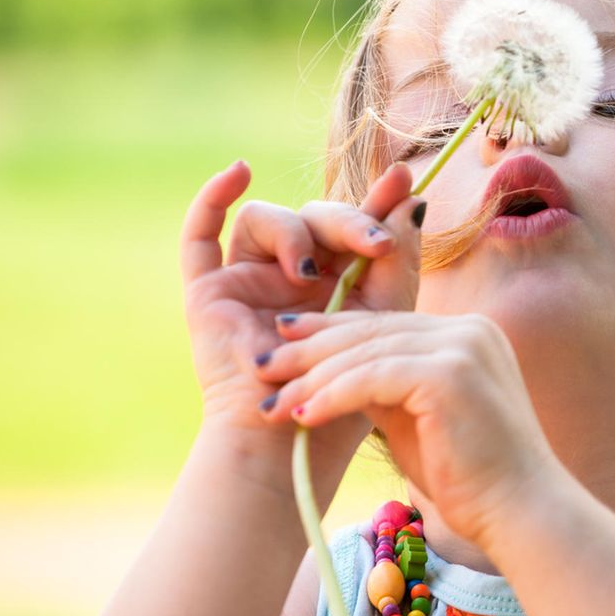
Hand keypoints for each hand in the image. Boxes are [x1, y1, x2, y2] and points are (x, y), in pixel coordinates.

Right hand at [177, 159, 425, 480]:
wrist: (293, 443)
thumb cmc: (347, 394)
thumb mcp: (385, 318)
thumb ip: (397, 261)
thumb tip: (414, 199)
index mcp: (338, 280)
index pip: (356, 226)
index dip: (378, 200)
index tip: (406, 178)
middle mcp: (293, 275)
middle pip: (317, 217)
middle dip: (348, 222)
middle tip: (375, 244)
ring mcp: (249, 280)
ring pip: (270, 218)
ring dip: (295, 233)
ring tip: (307, 273)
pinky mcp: (209, 292)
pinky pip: (200, 235)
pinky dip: (214, 197)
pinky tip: (240, 173)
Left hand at [254, 309, 562, 549]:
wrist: (518, 511)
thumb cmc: (468, 476)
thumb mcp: (418, 416)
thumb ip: (385, 386)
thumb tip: (330, 373)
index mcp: (468, 333)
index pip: (386, 323)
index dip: (331, 330)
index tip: (285, 339)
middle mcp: (468, 329)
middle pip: (372, 331)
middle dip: (311, 349)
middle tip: (263, 365)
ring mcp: (463, 347)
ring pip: (367, 352)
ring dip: (312, 378)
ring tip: (272, 402)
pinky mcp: (450, 374)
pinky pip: (373, 377)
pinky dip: (334, 395)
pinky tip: (305, 415)